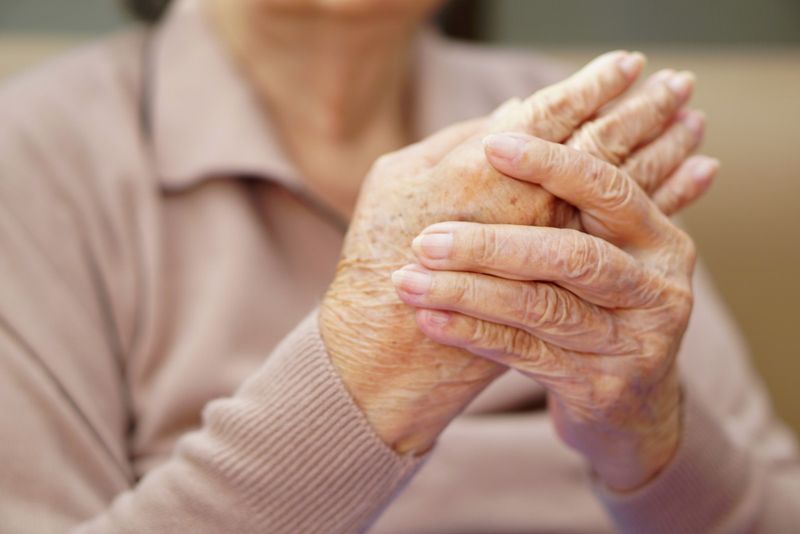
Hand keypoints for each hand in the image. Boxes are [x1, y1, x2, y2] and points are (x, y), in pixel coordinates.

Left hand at [321, 51, 707, 454]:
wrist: (628, 405)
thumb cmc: (598, 306)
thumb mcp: (602, 250)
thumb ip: (567, 201)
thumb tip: (507, 114)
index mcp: (657, 238)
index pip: (607, 189)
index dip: (552, 164)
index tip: (492, 145)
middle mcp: (658, 288)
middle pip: (571, 256)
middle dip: (490, 246)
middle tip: (425, 240)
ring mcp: (633, 344)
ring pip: (542, 308)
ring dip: (468, 292)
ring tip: (408, 282)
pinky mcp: (602, 387)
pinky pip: (526, 354)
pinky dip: (473, 334)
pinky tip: (431, 320)